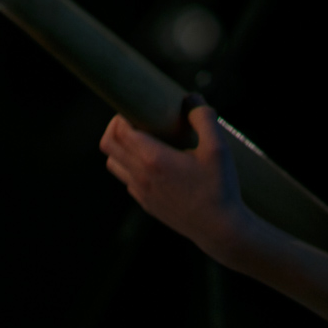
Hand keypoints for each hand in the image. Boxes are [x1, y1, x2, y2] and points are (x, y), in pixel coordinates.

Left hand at [100, 103, 253, 262]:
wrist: (220, 229)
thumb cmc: (220, 187)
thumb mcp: (218, 148)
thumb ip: (204, 118)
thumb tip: (191, 98)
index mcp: (153, 159)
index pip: (119, 131)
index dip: (121, 115)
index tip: (137, 108)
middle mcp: (141, 176)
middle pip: (108, 145)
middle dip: (116, 127)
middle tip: (136, 120)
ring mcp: (141, 192)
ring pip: (113, 164)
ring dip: (120, 148)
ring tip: (142, 140)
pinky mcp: (146, 204)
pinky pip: (127, 180)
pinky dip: (130, 167)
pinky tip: (153, 163)